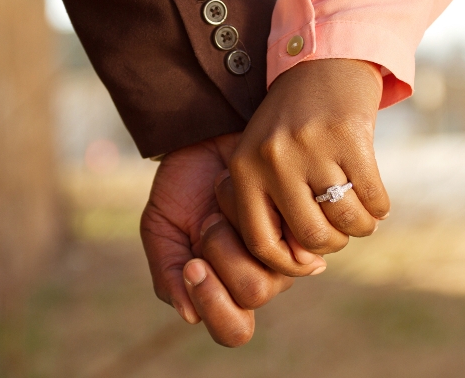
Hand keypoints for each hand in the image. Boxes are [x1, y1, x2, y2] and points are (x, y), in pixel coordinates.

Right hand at [140, 134, 324, 345]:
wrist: (207, 136)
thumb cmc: (184, 186)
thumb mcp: (162, 228)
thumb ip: (168, 273)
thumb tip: (189, 316)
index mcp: (224, 285)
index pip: (234, 329)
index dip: (215, 306)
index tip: (192, 265)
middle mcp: (258, 273)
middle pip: (253, 294)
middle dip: (222, 253)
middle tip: (209, 221)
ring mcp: (283, 249)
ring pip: (275, 262)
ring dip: (239, 229)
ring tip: (226, 199)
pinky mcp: (301, 220)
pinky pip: (293, 232)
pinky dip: (260, 208)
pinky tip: (246, 189)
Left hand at [229, 59, 390, 274]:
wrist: (322, 64)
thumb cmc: (291, 124)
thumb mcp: (265, 159)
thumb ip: (275, 208)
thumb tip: (307, 261)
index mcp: (245, 169)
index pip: (261, 242)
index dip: (290, 264)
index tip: (311, 264)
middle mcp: (273, 159)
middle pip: (310, 236)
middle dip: (333, 244)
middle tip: (341, 233)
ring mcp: (311, 147)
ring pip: (345, 220)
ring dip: (361, 227)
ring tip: (361, 218)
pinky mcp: (349, 136)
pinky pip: (373, 197)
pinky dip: (380, 208)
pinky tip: (376, 201)